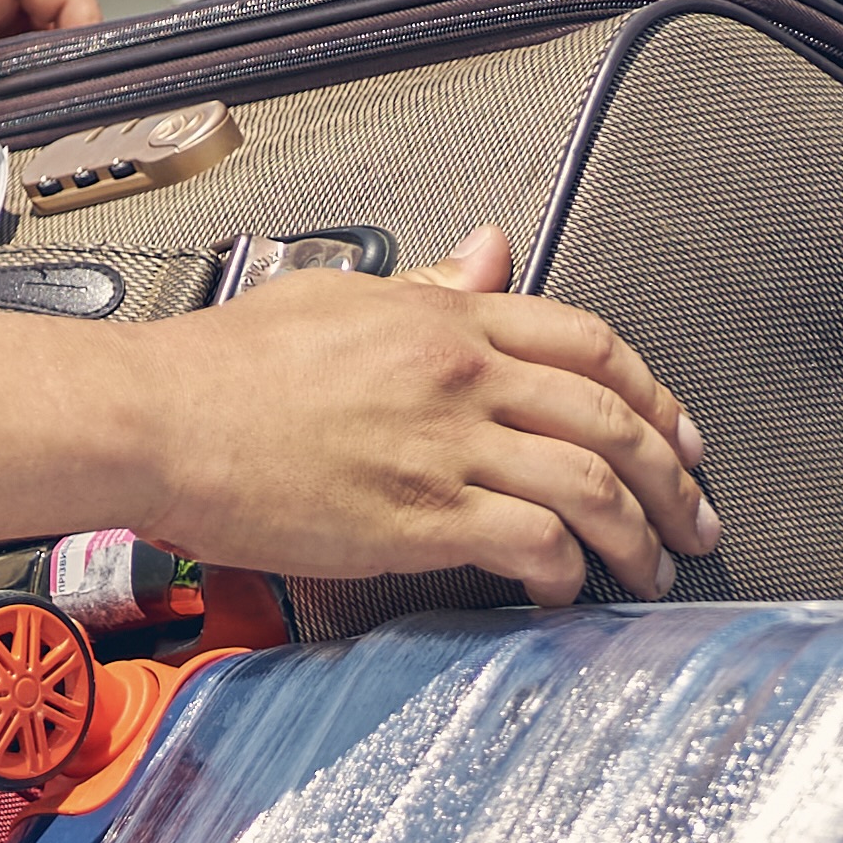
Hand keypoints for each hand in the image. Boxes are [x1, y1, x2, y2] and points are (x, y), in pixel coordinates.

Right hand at [130, 229, 717, 601]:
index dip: (655, 394)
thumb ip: (427, 284)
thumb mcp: (334, 296)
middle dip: (674, 476)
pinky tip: (562, 590)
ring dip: (637, 536)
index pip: (592, 345)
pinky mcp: (418, 517)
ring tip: (649, 569)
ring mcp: (445, 448)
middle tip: (693, 515)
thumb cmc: (215, 367)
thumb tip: (488, 253)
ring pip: (591, 487)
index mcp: (446, 321)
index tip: (676, 434)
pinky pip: (532, 544)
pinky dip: (564, 572)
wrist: (150, 419)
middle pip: (615, 420)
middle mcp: (462, 378)